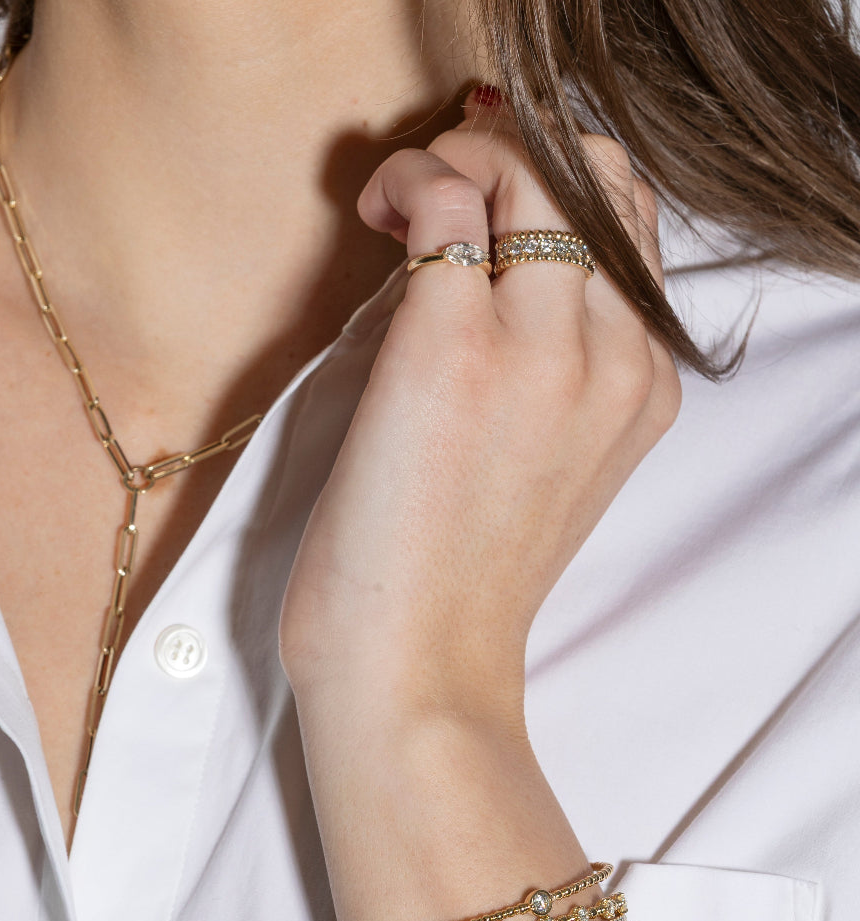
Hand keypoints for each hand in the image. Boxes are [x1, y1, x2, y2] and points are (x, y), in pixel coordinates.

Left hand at [280, 88, 680, 727]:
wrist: (417, 672)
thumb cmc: (454, 580)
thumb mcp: (538, 467)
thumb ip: (539, 367)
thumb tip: (470, 261)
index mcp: (639, 388)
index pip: (626, 230)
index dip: (550, 195)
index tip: (475, 220)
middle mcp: (611, 357)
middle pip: (594, 177)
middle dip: (508, 154)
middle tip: (431, 200)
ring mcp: (541, 351)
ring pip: (528, 168)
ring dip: (452, 157)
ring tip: (394, 207)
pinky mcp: (453, 350)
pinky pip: (447, 199)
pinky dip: (406, 180)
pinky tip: (373, 215)